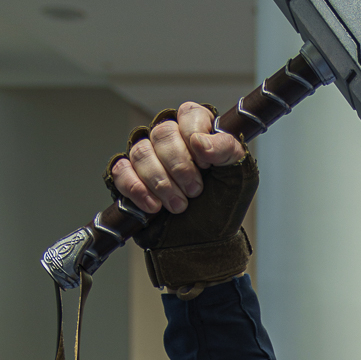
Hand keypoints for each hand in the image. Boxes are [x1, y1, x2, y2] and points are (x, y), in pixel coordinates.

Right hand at [110, 103, 244, 217]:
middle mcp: (171, 139)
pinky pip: (121, 171)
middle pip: (162, 133)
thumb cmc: (221, 209)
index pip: (188, 114)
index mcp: (198, 131)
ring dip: (161, 183)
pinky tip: (154, 207)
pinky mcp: (130, 177)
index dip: (194, 136)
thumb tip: (199, 141)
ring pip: (141, 152)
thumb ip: (228, 151)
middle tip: (194, 192)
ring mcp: (148, 158)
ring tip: (178, 206)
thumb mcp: (239, 178)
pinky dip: (137, 190)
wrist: (203, 245)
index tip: (206, 164)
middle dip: (179, 167)